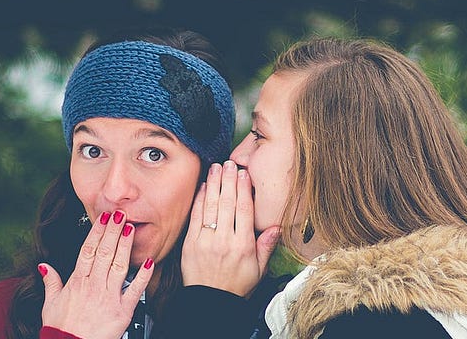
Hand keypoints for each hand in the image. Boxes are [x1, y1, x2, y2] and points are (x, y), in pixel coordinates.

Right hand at [39, 210, 153, 338]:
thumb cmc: (61, 330)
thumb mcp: (50, 304)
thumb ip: (50, 282)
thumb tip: (44, 266)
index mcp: (77, 282)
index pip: (88, 250)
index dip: (96, 232)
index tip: (102, 218)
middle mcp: (93, 286)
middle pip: (104, 252)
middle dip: (112, 231)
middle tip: (120, 214)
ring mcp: (109, 297)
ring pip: (118, 265)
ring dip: (125, 246)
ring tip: (130, 228)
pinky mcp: (122, 311)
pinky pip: (135, 289)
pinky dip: (143, 275)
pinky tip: (149, 261)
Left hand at [181, 161, 281, 296]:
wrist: (211, 302)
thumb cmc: (236, 286)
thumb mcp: (259, 270)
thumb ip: (266, 246)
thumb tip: (276, 226)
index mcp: (243, 246)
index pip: (244, 210)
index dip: (244, 189)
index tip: (244, 174)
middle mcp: (224, 240)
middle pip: (227, 203)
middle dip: (229, 180)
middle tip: (230, 163)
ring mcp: (206, 241)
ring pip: (211, 206)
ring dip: (214, 184)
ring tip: (217, 167)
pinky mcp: (190, 243)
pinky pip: (196, 216)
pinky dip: (200, 199)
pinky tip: (204, 186)